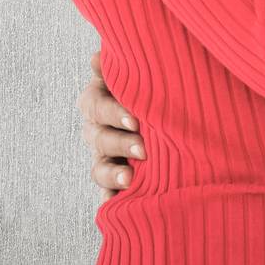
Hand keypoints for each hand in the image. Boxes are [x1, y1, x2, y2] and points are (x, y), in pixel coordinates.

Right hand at [78, 49, 142, 199]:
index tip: (135, 120)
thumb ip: (120, 67)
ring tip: (129, 180)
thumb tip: (97, 57)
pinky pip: (107, 194)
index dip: (113, 114)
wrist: (167, 110)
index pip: (96, 106)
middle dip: (120, 145)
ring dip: (112, 176)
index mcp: (97, 101)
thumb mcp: (136, 73)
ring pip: (99, 168)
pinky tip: (116, 208)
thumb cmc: (149, 85)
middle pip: (100, 139)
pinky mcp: (114, 181)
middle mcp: (96, 130)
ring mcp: (104, 157)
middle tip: (143, 149)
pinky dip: (111, 201)